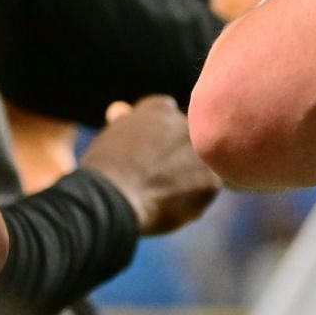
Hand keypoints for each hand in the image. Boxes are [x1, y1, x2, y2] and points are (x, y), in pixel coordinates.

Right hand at [78, 96, 219, 234]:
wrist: (110, 199)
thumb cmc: (104, 170)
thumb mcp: (111, 136)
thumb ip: (126, 125)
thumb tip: (122, 111)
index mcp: (160, 108)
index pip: (169, 117)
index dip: (159, 138)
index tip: (148, 155)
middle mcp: (187, 124)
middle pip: (189, 139)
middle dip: (179, 156)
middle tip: (159, 177)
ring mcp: (202, 152)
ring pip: (200, 165)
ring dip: (188, 178)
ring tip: (160, 194)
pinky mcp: (211, 180)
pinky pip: (205, 190)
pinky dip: (191, 201)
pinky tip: (168, 206)